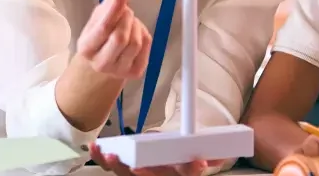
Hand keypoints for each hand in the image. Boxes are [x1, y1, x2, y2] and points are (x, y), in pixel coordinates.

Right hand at [76, 0, 150, 78]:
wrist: (102, 63)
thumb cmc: (99, 38)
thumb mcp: (96, 20)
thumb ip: (107, 6)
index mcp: (86, 48)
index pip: (103, 27)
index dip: (115, 8)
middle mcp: (101, 63)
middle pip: (120, 37)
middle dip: (126, 18)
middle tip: (126, 10)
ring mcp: (119, 70)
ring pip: (136, 41)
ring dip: (136, 24)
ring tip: (129, 22)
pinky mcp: (135, 72)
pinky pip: (146, 44)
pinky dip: (143, 32)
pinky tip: (135, 32)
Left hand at [90, 143, 226, 175]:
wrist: (156, 164)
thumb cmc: (173, 160)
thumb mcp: (192, 159)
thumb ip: (208, 155)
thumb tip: (221, 153)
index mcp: (176, 173)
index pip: (186, 173)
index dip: (191, 169)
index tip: (196, 162)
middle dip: (143, 174)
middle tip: (137, 167)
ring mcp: (136, 174)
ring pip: (125, 174)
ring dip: (117, 165)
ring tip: (111, 154)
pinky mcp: (120, 168)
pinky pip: (108, 165)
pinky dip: (100, 156)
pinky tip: (97, 147)